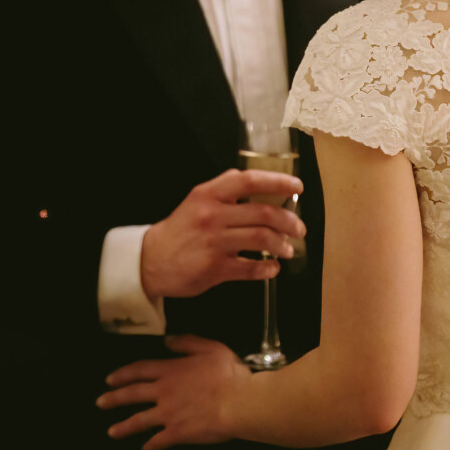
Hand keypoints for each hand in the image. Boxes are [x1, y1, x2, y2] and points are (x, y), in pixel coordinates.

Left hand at [97, 336, 246, 449]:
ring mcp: (168, 413)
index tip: (109, 379)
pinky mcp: (177, 433)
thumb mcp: (209, 348)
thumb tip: (166, 341)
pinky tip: (145, 449)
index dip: (122, 374)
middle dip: (114, 398)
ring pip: (139, 420)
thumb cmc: (228, 374)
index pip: (139, 370)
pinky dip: (151, 446)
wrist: (239, 401)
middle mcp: (164, 392)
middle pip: (132, 394)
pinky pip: (159, 441)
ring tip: (111, 432)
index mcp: (170, 370)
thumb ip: (186, 342)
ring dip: (123, 427)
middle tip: (100, 403)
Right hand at [139, 169, 304, 300]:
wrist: (151, 260)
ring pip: (261, 239)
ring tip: (288, 248)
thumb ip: (224, 190)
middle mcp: (211, 216)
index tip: (296, 186)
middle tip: (298, 228)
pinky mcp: (214, 268)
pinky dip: (267, 269)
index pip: (249, 180)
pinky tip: (272, 268)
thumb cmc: (179, 230)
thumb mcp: (196, 200)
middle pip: (262, 213)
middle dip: (288, 221)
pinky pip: (251, 268)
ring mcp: (213, 243)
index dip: (277, 181)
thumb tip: (259, 185)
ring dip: (282, 244)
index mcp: (208, 194)